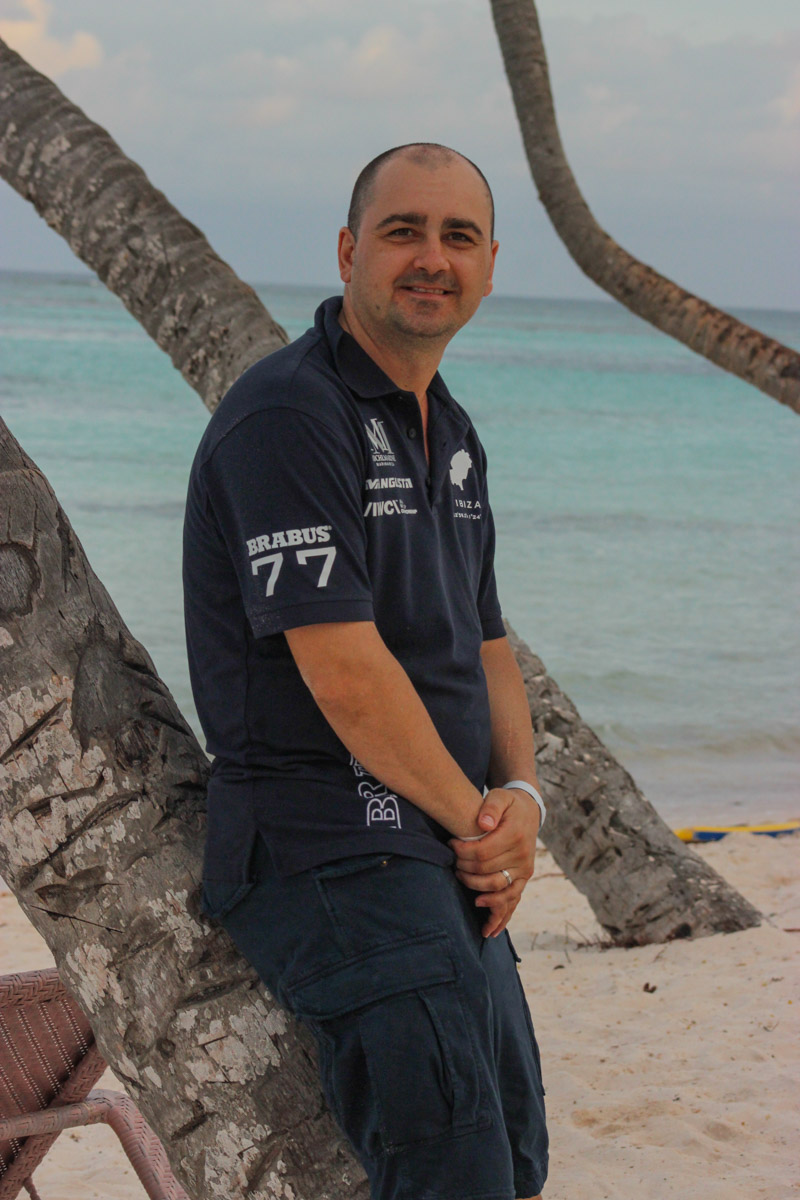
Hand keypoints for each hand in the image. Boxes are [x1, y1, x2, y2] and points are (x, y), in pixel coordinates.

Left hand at [449, 787, 540, 937]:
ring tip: (460, 882)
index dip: (462, 852)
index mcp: (514, 836)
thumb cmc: (509, 804)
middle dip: (464, 869)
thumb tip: (482, 825)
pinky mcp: (524, 879)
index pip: (482, 852)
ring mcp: (524, 870)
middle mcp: (522, 856)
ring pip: (499, 891)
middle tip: (452, 862)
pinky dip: (500, 914)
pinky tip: (487, 927)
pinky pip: (512, 900)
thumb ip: (490, 808)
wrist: (529, 811)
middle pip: (486, 872)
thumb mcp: (500, 797)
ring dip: (477, 891)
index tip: (450, 845)